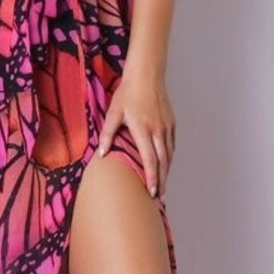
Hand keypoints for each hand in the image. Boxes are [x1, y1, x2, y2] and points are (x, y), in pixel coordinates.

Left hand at [97, 67, 175, 197]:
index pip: (150, 159)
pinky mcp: (171, 123)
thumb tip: (101, 154)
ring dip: (167, 172)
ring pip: (169, 155)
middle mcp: (157, 131)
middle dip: (161, 181)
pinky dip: (169, 158)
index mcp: (142, 130)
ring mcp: (166, 127)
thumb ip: (108, 134)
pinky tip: (166, 166)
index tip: (152, 192)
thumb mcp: (113, 113)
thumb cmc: (128, 94)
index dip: (152, 177)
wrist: (147, 76)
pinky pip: (171, 145)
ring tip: (162, 186)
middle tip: (158, 197)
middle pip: (162, 162)